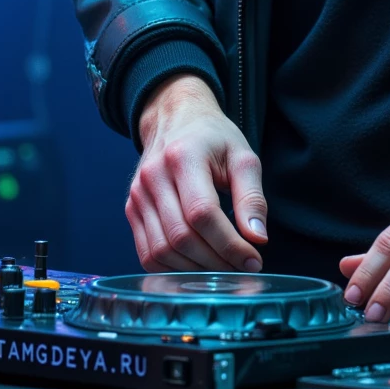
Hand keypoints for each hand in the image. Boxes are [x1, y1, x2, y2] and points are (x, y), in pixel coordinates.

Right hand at [126, 73, 267, 271]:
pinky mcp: (132, 209)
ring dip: (195, 270)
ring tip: (222, 267)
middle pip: (182, 236)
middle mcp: (154, 176)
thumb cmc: (213, 138)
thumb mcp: (242, 157)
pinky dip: (172, 269)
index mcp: (183, 156)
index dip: (229, 244)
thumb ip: (252, 197)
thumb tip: (258, 239)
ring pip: (162, 251)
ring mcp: (138, 194)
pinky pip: (147, 253)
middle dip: (216, 261)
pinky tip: (196, 265)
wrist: (176, 118)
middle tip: (241, 267)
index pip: (203, 214)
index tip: (253, 260)